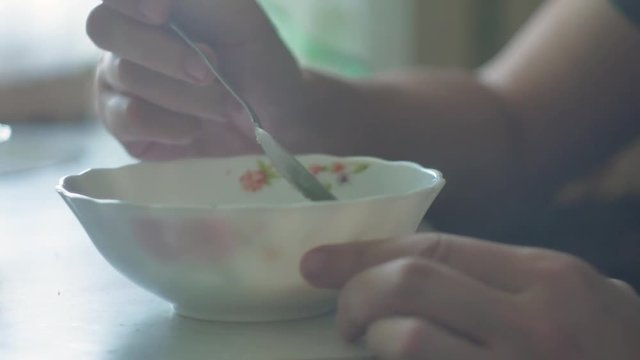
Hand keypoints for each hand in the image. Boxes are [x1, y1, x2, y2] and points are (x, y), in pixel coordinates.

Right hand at [86, 0, 309, 159]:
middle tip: (208, 72)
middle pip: (105, 27)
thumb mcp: (246, 27)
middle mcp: (126, 34)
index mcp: (154, 4)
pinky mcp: (118, 120)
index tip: (162, 13)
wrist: (271, 124)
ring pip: (125, 75)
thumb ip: (211, 6)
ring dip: (184, 95)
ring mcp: (116, 78)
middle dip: (165, 53)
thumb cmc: (260, 70)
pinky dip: (168, 125)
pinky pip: (127, 117)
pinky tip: (194, 128)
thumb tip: (168, 2)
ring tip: (223, 106)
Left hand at [300, 233, 639, 358]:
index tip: (317, 263)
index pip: (432, 247)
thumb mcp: (558, 290)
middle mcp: (531, 322)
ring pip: (408, 340)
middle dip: (358, 294)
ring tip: (374, 343)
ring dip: (373, 339)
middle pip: (409, 284)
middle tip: (347, 317)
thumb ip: (487, 274)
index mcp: (542, 276)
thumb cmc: (599, 341)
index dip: (363, 253)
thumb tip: (394, 265)